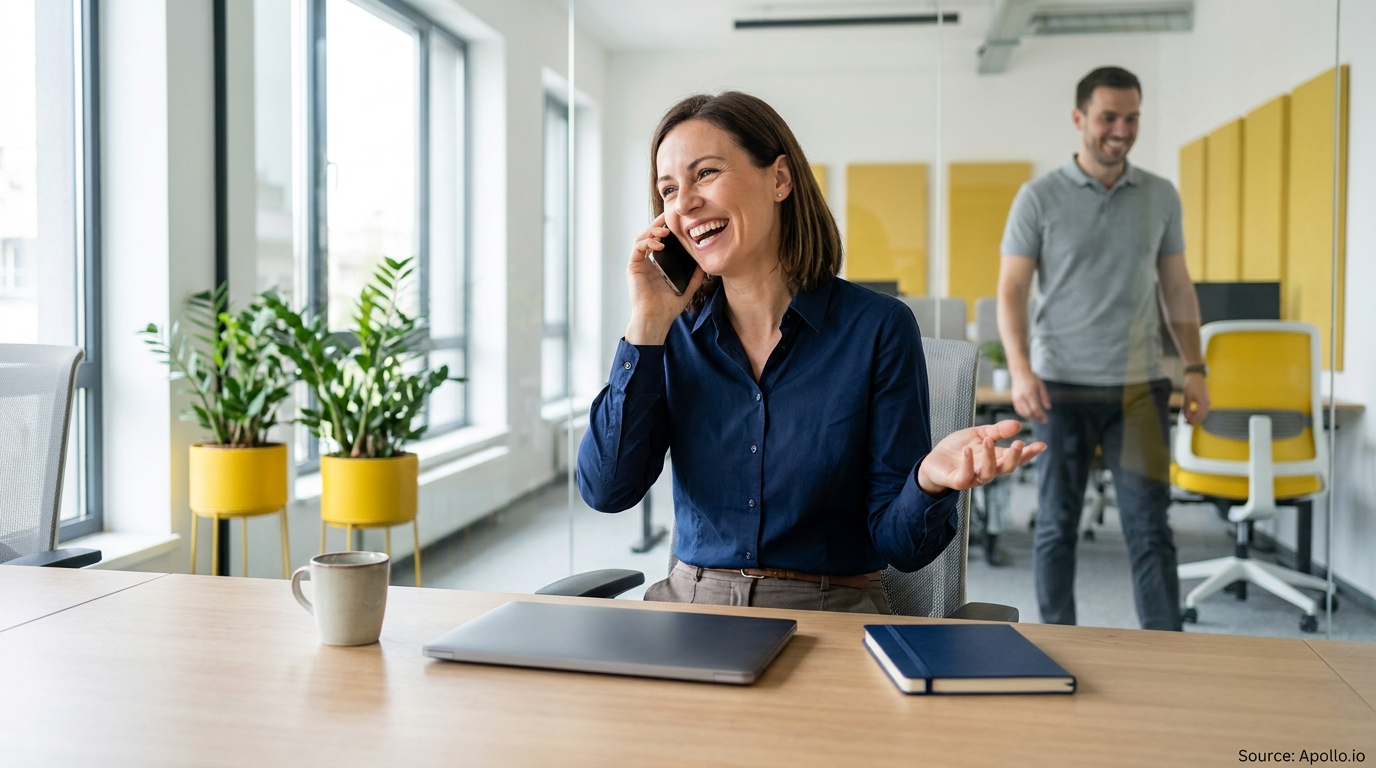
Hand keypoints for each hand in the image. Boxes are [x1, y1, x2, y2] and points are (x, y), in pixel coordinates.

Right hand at [625, 214, 705, 344]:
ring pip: (641, 238)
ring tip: (665, 231)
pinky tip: (659, 244)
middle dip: (658, 225)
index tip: (677, 222)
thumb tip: (705, 266)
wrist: (655, 319)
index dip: (666, 230)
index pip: (659, 242)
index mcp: (657, 266)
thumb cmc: (667, 308)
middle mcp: (646, 262)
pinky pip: (638, 248)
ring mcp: (638, 264)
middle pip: (649, 236)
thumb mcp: (687, 289)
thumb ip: (694, 278)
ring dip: (652, 231)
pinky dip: (647, 242)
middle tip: (669, 218)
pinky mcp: (633, 267)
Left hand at [917, 420, 1046, 494]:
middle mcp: (988, 470)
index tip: (1041, 445)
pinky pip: (966, 476)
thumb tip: (1017, 424)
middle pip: (1006, 468)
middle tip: (1018, 443)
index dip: (1029, 453)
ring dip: (990, 457)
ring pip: (988, 473)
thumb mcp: (978, 434)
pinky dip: (968, 463)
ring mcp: (974, 478)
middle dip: (1014, 457)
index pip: (1016, 458)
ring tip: (988, 440)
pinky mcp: (958, 481)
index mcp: (995, 459)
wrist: (934, 461)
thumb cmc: (958, 449)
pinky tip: (968, 450)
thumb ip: (997, 431)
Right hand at [1011, 368, 1050, 422]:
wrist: (1020, 373)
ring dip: (1031, 417)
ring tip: (1038, 418)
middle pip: (1029, 412)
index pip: (1035, 408)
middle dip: (1037, 418)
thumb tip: (1048, 408)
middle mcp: (1022, 397)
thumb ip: (1045, 397)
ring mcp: (1017, 399)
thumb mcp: (1041, 386)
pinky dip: (1025, 415)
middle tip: (1043, 420)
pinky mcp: (1014, 400)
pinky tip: (1031, 415)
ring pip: (1024, 413)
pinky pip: (1019, 411)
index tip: (1046, 419)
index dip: (1041, 415)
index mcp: (1030, 393)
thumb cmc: (1032, 379)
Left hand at [1182, 373, 1209, 424]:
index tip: (1185, 422)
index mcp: (1203, 402)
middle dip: (1194, 420)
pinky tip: (1190, 412)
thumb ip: (1187, 408)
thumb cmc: (1190, 385)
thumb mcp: (1186, 397)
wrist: (1195, 376)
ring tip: (1186, 418)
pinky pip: (1202, 409)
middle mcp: (1207, 403)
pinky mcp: (1205, 400)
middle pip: (1202, 416)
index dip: (1193, 421)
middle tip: (1185, 422)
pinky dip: (1197, 412)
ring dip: (1195, 417)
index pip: (1200, 416)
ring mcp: (1207, 401)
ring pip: (1203, 413)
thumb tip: (1186, 418)